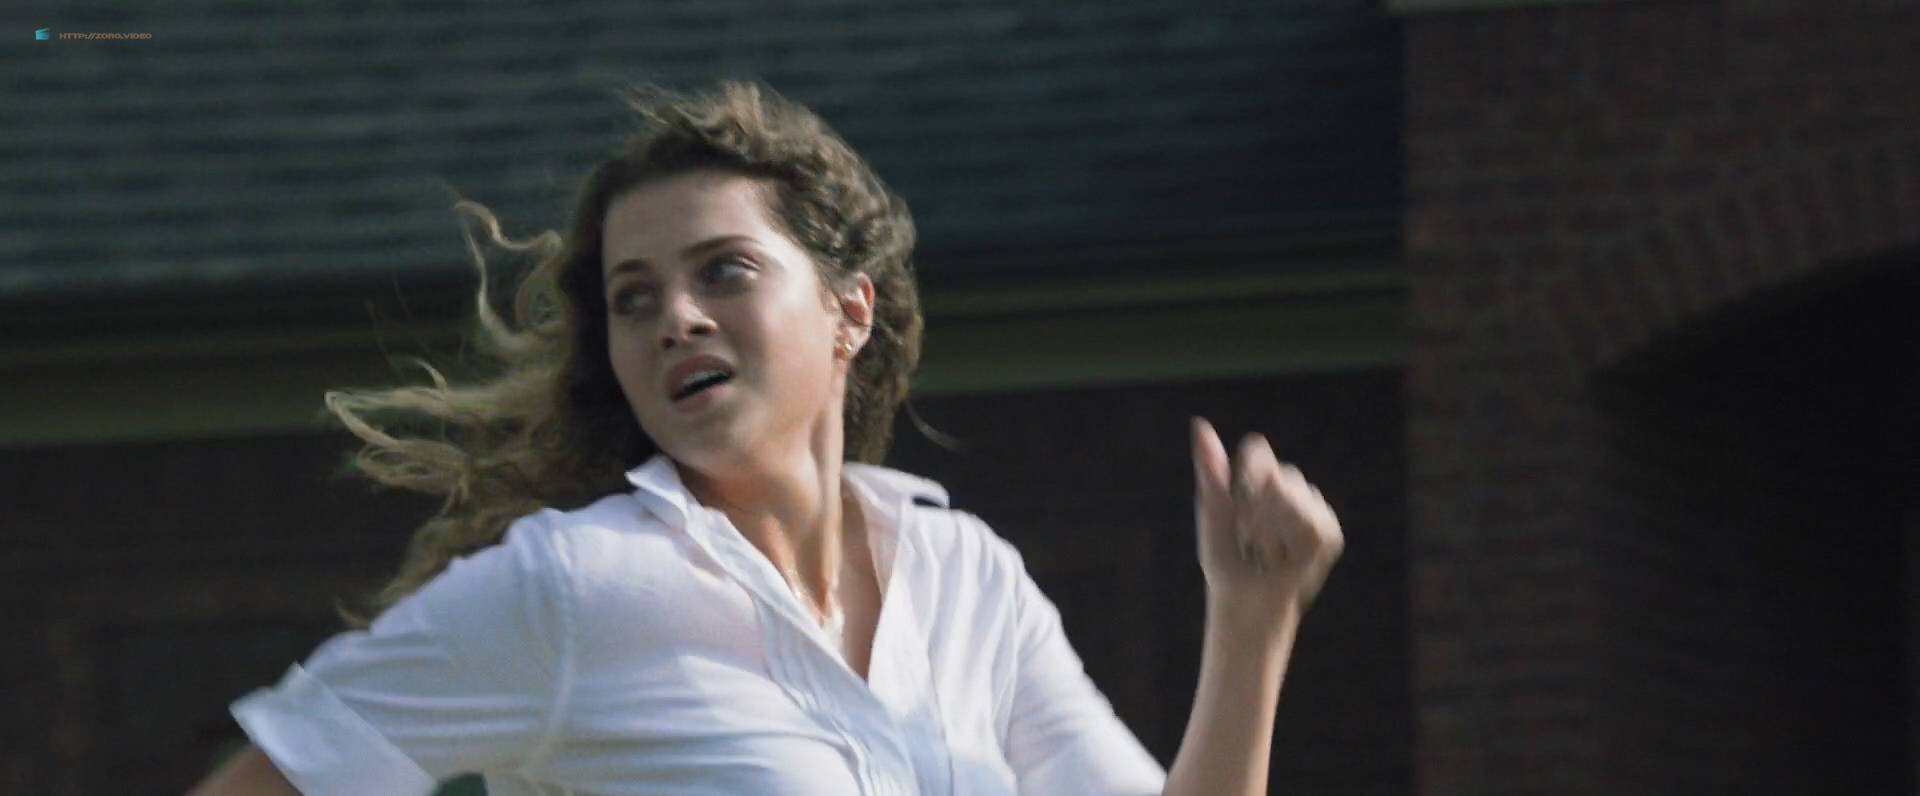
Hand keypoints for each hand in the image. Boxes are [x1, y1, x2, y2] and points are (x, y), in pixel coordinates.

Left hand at [1189, 416, 1343, 632]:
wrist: (1244, 603)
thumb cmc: (1224, 559)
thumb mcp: (1212, 510)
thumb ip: (1210, 468)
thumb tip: (1198, 422)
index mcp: (1259, 475)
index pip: (1257, 451)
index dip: (1244, 480)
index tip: (1235, 509)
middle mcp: (1289, 486)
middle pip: (1276, 476)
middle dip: (1253, 512)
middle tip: (1248, 540)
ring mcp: (1313, 508)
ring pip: (1293, 499)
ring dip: (1270, 533)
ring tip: (1266, 552)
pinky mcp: (1329, 535)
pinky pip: (1310, 525)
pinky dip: (1290, 545)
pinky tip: (1285, 559)